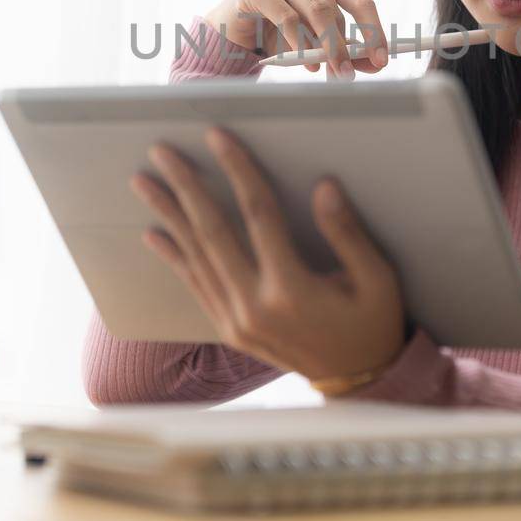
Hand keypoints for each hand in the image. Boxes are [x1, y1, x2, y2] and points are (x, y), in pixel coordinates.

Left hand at [131, 125, 407, 381]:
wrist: (359, 383)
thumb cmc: (373, 324)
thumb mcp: (376, 279)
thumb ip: (347, 233)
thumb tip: (324, 187)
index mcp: (291, 290)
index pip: (258, 214)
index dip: (238, 170)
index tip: (217, 137)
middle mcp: (255, 307)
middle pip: (212, 232)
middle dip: (185, 187)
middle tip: (162, 152)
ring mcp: (237, 322)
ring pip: (196, 257)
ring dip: (169, 215)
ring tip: (144, 182)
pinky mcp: (230, 330)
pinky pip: (195, 286)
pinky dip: (173, 257)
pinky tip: (154, 233)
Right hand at [203, 0, 390, 77]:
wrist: (233, 30)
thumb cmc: (278, 31)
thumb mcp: (315, 40)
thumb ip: (343, 47)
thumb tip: (373, 63)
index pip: (360, 0)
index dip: (374, 31)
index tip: (381, 59)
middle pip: (334, 9)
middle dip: (343, 47)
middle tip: (346, 74)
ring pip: (314, 10)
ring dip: (324, 45)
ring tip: (325, 70)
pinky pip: (286, 16)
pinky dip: (298, 41)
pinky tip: (302, 60)